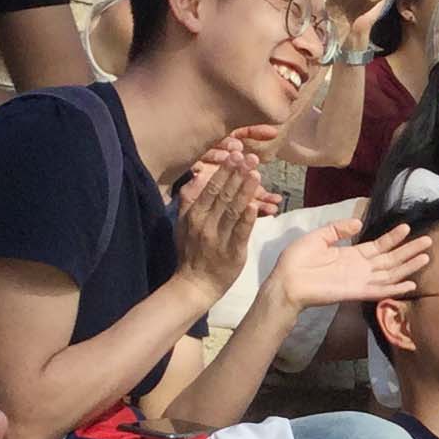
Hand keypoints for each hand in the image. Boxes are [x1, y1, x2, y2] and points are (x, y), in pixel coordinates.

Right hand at [172, 144, 261, 296]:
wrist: (194, 285)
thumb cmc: (190, 253)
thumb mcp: (182, 225)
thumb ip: (187, 202)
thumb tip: (193, 179)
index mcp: (195, 215)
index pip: (211, 188)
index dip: (225, 170)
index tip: (236, 154)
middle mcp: (205, 223)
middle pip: (224, 194)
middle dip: (238, 174)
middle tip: (251, 157)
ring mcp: (218, 238)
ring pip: (233, 210)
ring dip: (245, 190)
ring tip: (256, 173)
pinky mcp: (232, 252)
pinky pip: (240, 233)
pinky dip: (248, 219)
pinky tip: (256, 205)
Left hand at [268, 212, 427, 312]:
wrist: (286, 280)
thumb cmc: (297, 260)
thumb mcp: (319, 236)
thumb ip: (338, 229)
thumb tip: (359, 222)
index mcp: (351, 255)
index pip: (378, 246)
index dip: (393, 237)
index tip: (407, 227)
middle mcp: (360, 268)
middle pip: (390, 259)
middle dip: (409, 250)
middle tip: (428, 241)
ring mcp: (360, 280)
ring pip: (390, 273)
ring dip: (408, 266)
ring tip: (426, 256)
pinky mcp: (356, 292)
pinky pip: (380, 290)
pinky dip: (396, 288)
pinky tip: (411, 283)